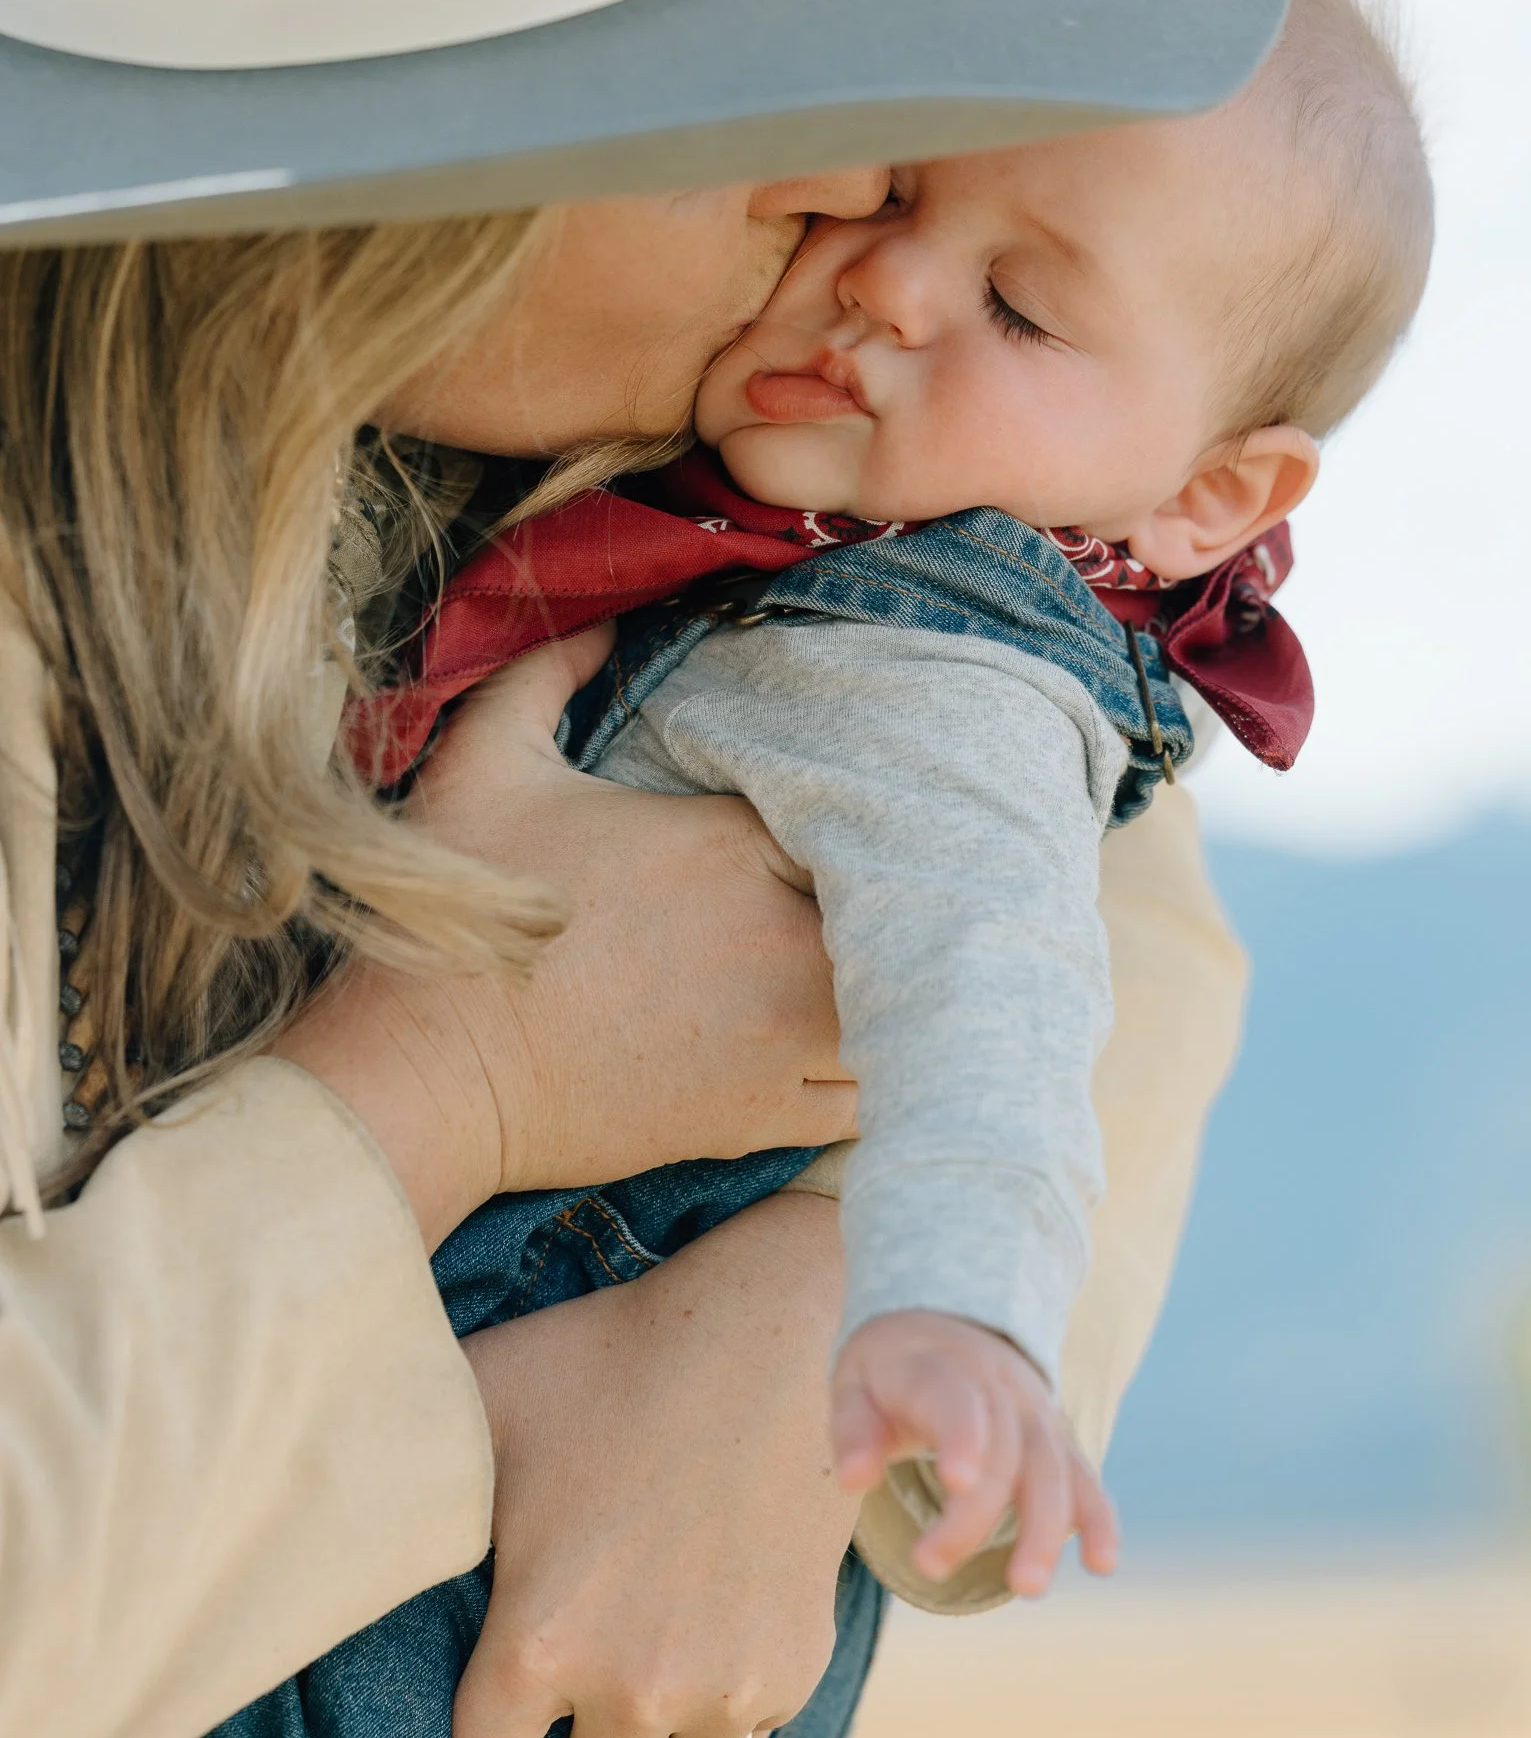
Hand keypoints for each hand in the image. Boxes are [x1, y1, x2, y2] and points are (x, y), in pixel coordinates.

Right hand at [279, 636, 856, 1249]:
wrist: (429, 1078)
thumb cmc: (454, 926)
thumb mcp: (483, 763)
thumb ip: (548, 674)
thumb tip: (605, 621)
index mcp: (730, 843)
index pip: (840, 813)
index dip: (830, 822)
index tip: (799, 834)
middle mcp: (779, 937)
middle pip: (887, 907)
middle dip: (872, 901)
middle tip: (837, 901)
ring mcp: (781, 1034)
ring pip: (895, 1002)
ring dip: (884, 986)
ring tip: (857, 974)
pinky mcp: (766, 1115)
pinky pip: (867, 1096)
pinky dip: (871, 1073)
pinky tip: (840, 1051)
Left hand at [449, 1190, 859, 1737]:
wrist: (781, 1338)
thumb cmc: (613, 1357)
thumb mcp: (482, 1402)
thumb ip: (407, 1466)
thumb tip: (315, 1484)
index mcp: (537, 1641)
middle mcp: (629, 1688)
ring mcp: (721, 1685)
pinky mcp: (794, 1664)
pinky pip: (747, 1735)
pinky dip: (728, 1729)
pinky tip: (714, 1696)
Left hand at [829, 1310, 1118, 1598]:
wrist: (945, 1322)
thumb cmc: (892, 1372)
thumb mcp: (855, 1385)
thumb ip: (854, 1430)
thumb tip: (853, 1481)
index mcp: (942, 1370)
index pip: (959, 1401)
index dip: (964, 1438)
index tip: (955, 1482)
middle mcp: (999, 1389)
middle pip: (1004, 1451)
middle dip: (976, 1515)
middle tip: (930, 1566)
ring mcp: (1036, 1415)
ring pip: (1052, 1469)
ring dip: (1045, 1530)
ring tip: (1027, 1587)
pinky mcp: (1058, 1441)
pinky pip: (1085, 1478)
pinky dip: (1098, 1519)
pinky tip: (1102, 1564)